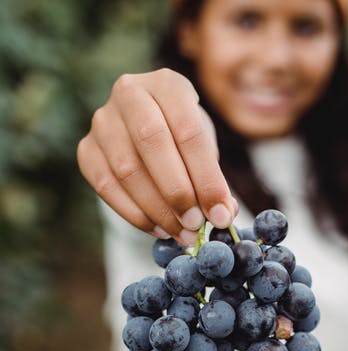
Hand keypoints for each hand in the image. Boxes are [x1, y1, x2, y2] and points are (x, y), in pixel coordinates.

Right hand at [76, 68, 237, 244]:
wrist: (147, 131)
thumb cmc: (182, 140)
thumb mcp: (205, 149)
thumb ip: (215, 180)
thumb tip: (224, 215)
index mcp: (167, 84)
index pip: (188, 130)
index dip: (206, 177)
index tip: (220, 215)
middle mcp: (129, 93)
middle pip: (152, 142)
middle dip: (178, 192)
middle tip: (195, 225)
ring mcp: (102, 121)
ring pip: (127, 169)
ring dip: (157, 209)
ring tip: (181, 233)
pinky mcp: (86, 149)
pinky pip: (106, 187)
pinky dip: (135, 214)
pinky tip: (159, 229)